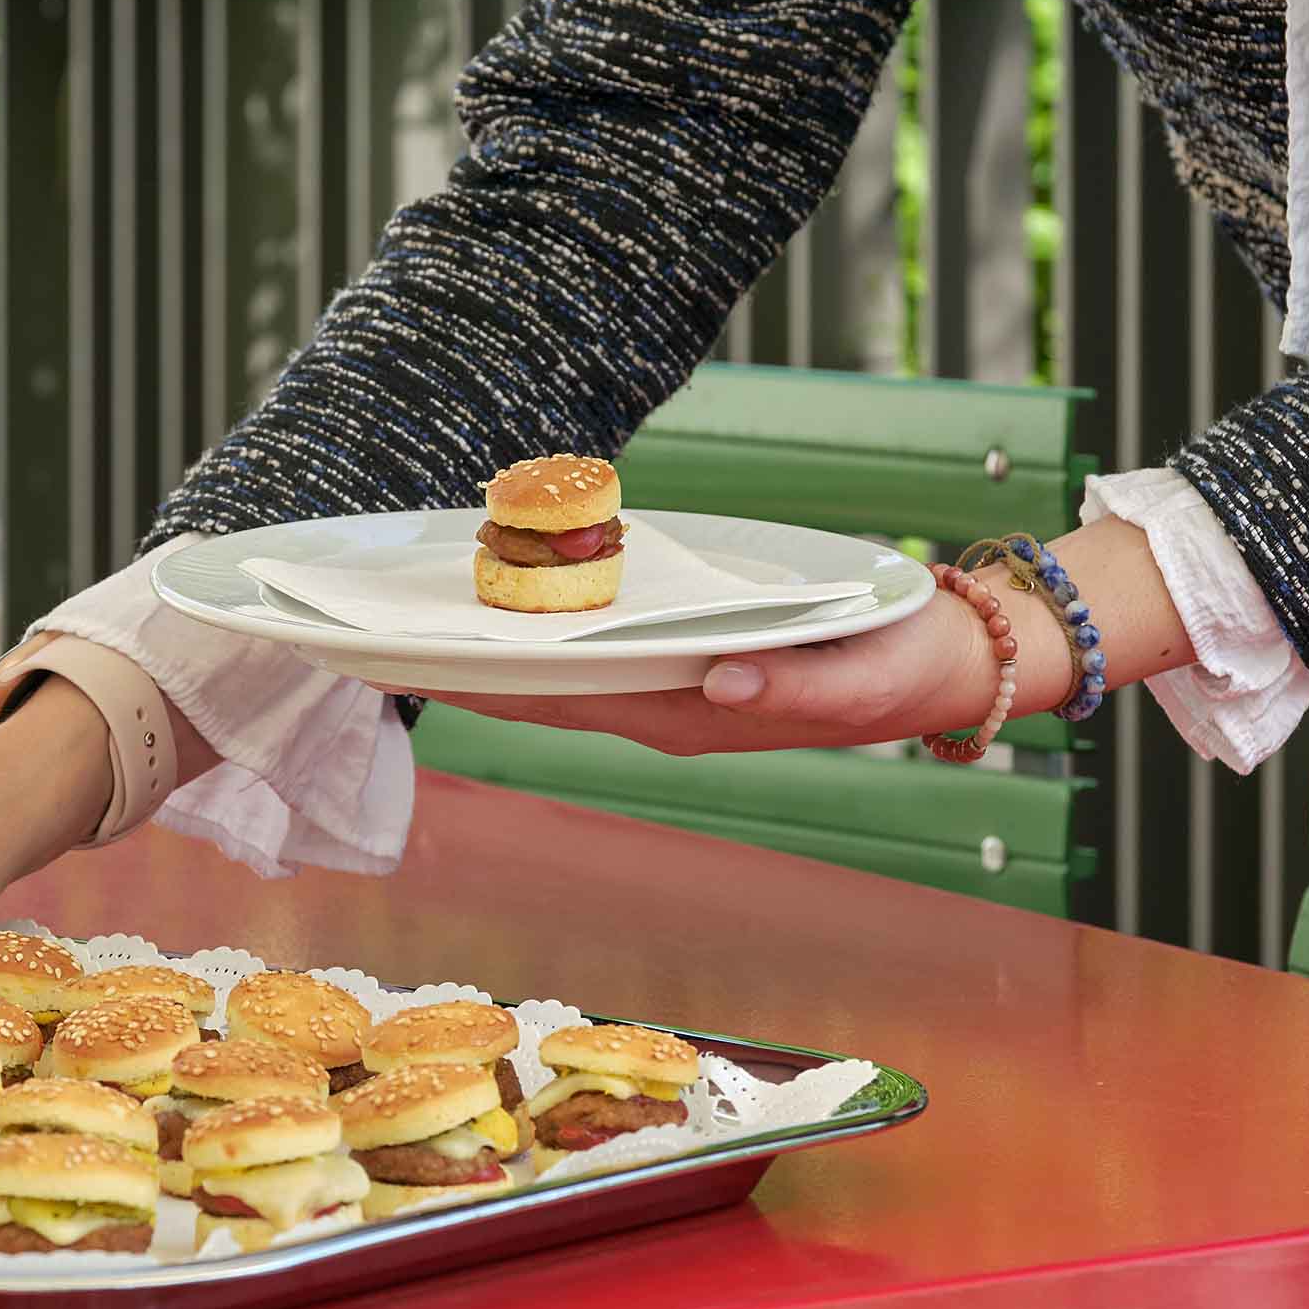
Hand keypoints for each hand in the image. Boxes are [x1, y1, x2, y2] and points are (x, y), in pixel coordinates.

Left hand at [413, 593, 1047, 755]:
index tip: (406, 662)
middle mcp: (662, 705)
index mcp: (688, 713)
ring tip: (407, 611)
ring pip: (554, 668)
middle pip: (534, 689)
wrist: (944, 661)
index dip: (480, 683)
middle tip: (364, 634)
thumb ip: (793, 682)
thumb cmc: (901, 669)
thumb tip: (717, 679)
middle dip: (454, 666)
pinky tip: (499, 594)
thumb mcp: (864, 678)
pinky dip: (536, 623)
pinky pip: (588, 641)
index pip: (558, 701)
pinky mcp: (683, 653)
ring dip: (485, 645)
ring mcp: (668, 683)